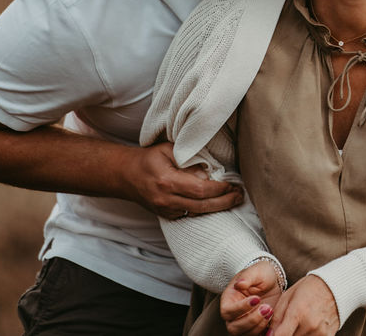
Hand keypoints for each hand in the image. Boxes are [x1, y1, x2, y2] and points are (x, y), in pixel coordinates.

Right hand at [122, 142, 243, 218]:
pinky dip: (205, 210)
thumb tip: (209, 172)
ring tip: (234, 199)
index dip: (220, 189)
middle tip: (240, 195)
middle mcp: (165, 199)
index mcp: (167, 181)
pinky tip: (218, 203)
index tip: (233, 184)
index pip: (200, 190)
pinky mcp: (166, 215)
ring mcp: (165, 210)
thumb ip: (190, 158)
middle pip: (202, 206)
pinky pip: (189, 215)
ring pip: (197, 213)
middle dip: (225, 201)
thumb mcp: (168, 149)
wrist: (125, 175)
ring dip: (218, 207)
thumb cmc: (149, 158)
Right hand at [221, 261, 284, 334]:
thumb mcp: (256, 271)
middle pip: (234, 328)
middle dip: (251, 320)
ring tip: (270, 310)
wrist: (272, 281)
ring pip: (245, 334)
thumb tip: (239, 284)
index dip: (241, 308)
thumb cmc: (261, 274)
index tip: (257, 298)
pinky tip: (272, 318)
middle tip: (266, 307)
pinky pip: (256, 335)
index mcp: (228, 300)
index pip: (228, 311)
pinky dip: (264, 330)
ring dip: (259, 325)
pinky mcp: (255, 328)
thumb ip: (248, 277)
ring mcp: (243, 323)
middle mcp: (233, 315)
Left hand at [270, 275, 338, 335]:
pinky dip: (307, 335)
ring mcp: (320, 332)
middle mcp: (310, 325)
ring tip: (299, 323)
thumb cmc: (308, 288)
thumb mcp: (288, 297)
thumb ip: (276, 318)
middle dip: (285, 333)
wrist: (335, 286)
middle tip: (288, 323)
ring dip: (296, 334)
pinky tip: (308, 326)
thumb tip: (269, 335)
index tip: (272, 333)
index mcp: (298, 313)